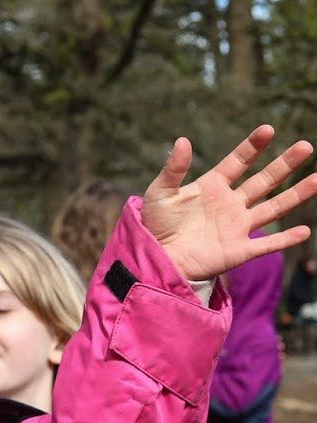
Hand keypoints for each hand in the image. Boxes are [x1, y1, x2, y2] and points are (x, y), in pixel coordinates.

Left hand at [142, 125, 316, 280]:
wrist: (156, 258)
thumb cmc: (155, 226)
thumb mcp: (160, 194)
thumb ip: (173, 170)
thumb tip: (181, 141)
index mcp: (212, 187)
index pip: (238, 162)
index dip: (252, 147)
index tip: (267, 130)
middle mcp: (230, 204)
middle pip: (264, 181)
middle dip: (284, 165)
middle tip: (305, 146)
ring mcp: (237, 227)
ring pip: (274, 208)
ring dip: (296, 194)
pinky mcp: (239, 250)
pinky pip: (267, 244)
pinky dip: (285, 239)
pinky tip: (304, 231)